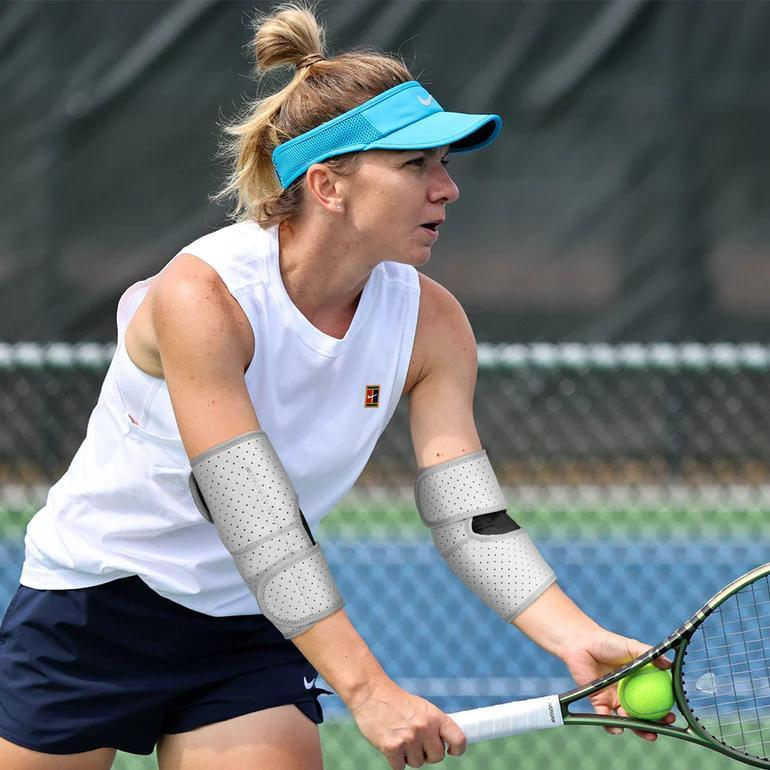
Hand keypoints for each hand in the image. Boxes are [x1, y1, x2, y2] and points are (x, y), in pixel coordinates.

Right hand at [349, 677, 465, 767]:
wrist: (371, 694)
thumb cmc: (398, 702)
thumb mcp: (422, 708)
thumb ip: (434, 725)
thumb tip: (447, 745)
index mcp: (435, 716)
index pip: (459, 740)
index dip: (457, 749)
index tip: (451, 750)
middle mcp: (424, 728)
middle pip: (437, 757)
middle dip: (428, 753)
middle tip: (417, 741)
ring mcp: (408, 739)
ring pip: (417, 763)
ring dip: (410, 756)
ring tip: (401, 738)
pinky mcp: (391, 747)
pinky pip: (400, 767)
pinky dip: (396, 760)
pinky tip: (391, 744)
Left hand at [559, 628, 675, 740]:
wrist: (582, 642)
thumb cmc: (607, 642)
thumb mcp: (632, 647)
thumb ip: (651, 655)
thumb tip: (671, 664)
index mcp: (636, 681)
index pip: (653, 699)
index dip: (663, 709)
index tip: (672, 714)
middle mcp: (626, 692)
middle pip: (642, 713)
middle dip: (655, 724)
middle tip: (663, 727)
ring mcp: (612, 698)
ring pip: (627, 718)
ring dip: (638, 729)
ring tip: (648, 734)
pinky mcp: (598, 700)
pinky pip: (605, 717)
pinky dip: (611, 726)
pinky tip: (618, 728)